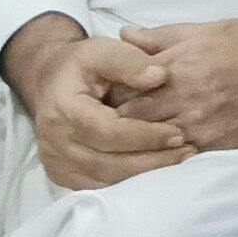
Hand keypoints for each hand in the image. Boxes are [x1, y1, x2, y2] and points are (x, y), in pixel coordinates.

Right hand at [2, 17, 192, 189]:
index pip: (109, 132)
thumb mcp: (102, 49)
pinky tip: (155, 171)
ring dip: (145, 175)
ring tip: (179, 161)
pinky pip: (99, 187)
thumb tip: (160, 76)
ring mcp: (56, 163)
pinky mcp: (62, 175)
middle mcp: (55, 143)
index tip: (178, 133)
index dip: (145, 135)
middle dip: (152, 160)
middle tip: (187, 151)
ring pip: (105, 180)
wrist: (49, 81)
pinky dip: (128, 182)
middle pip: (108, 163)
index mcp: (64, 110)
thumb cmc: (80, 65)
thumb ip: (130, 60)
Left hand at [117, 17, 237, 152]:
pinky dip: (168, 155)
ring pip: (152, 142)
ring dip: (139, 142)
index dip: (109, 93)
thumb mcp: (212, 28)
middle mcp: (188, 96)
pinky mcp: (223, 144)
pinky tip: (162, 152)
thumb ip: (164, 35)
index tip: (102, 95)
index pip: (124, 86)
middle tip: (107, 123)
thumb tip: (124, 35)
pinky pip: (182, 155)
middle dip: (117, 121)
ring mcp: (205, 124)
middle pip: (131, 118)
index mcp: (181, 63)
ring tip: (128, 141)